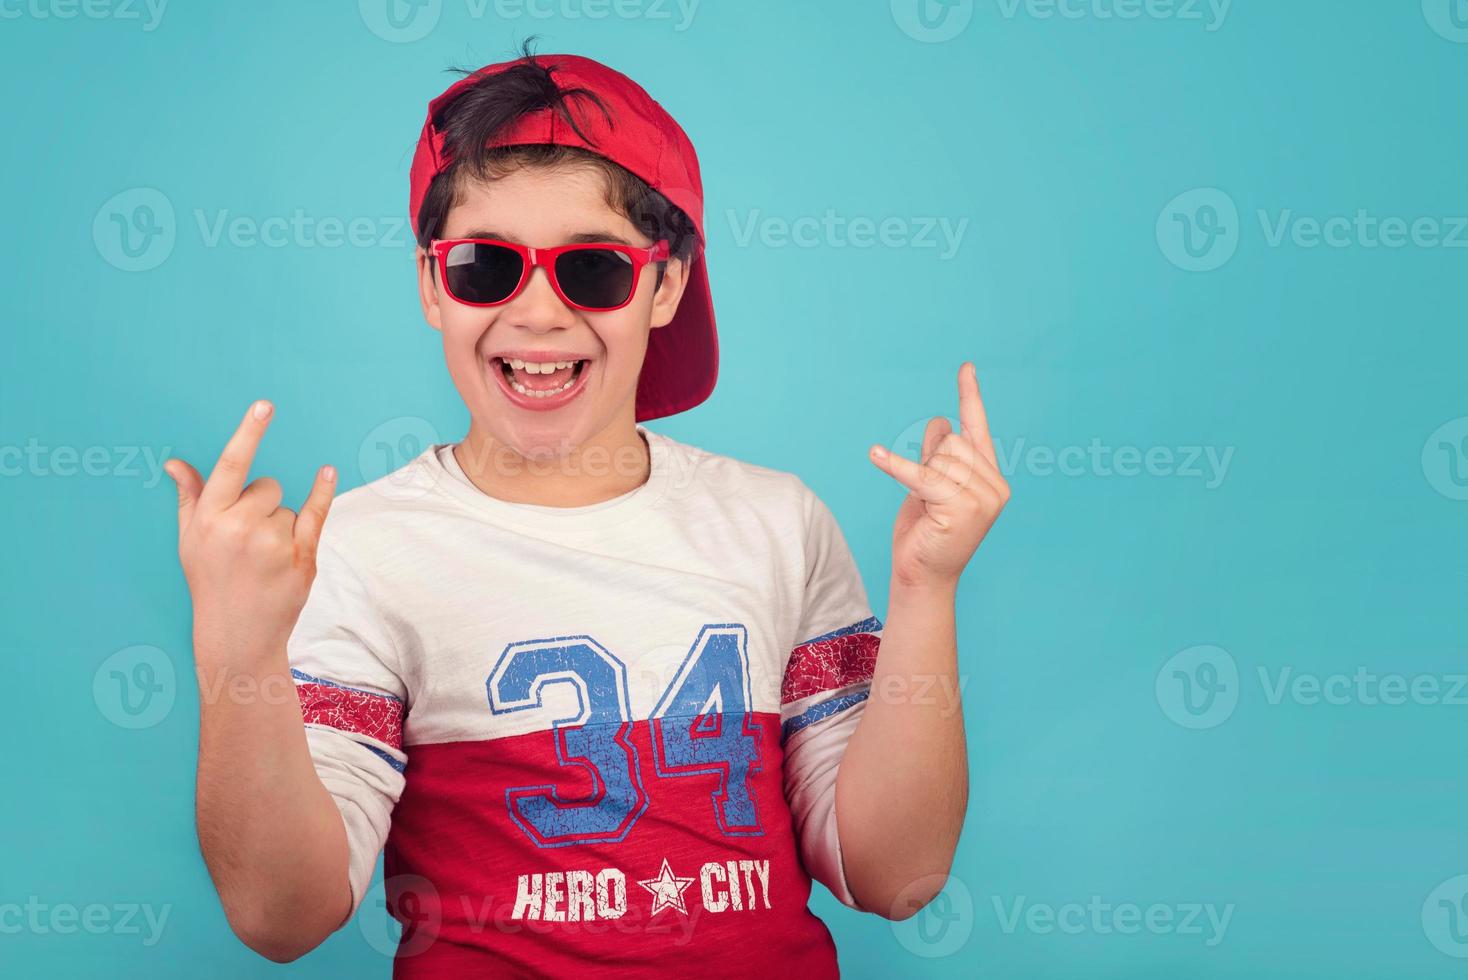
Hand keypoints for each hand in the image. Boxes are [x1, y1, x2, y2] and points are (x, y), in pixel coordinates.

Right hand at [164, 401, 336, 664]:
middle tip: (248, 540)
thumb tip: (175, 462)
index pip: (231, 466)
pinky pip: (317, 511)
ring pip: (288, 507)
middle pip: (267, 486)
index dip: (248, 434)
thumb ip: (189, 497)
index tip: (264, 405)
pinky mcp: (302, 557)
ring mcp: (274, 543)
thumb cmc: (210, 581)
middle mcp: (241, 528)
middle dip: (261, 504)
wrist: (237, 634)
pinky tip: (327, 472)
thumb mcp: (190, 540)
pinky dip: (322, 491)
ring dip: (280, 524)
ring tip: (263, 558)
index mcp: (209, 520)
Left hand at [868, 362, 1009, 589]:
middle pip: (951, 443)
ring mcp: (983, 498)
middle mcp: (995, 486)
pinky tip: (875, 454)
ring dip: (920, 478)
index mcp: (990, 477)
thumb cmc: (926, 531)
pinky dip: (896, 465)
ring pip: (939, 458)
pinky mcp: (962, 508)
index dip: (969, 396)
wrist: (921, 574)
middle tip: (928, 498)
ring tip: (927, 508)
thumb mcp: (929, 484)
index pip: (977, 428)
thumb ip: (937, 454)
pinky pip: (921, 475)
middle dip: (929, 462)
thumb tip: (940, 421)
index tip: (966, 368)